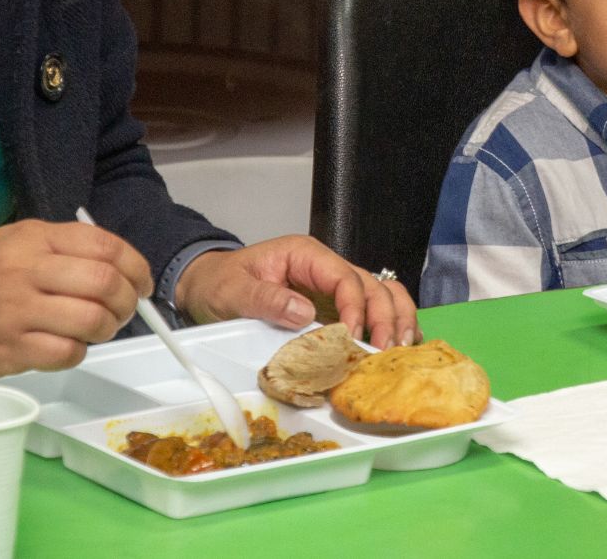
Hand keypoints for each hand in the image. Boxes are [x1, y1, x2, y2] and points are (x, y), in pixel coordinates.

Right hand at [0, 219, 152, 379]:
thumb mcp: (22, 242)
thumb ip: (69, 248)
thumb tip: (125, 269)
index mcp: (35, 238)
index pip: (105, 246)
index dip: (136, 267)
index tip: (142, 284)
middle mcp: (25, 270)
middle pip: (104, 283)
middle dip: (127, 301)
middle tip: (125, 310)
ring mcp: (17, 311)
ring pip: (91, 321)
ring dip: (107, 328)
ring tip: (100, 328)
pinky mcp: (11, 348)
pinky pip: (68, 353)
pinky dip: (79, 351)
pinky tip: (68, 345)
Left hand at [173, 236, 418, 348]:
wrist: (207, 286)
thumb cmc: (219, 283)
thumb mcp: (233, 290)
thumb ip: (267, 299)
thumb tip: (305, 313)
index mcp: (306, 255)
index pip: (344, 278)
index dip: (354, 307)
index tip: (353, 337)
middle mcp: (326, 268)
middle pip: (372, 285)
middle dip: (385, 316)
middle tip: (385, 350)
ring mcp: (333, 289)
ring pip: (381, 294)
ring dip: (396, 319)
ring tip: (400, 348)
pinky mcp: (334, 308)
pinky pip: (370, 312)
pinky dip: (387, 326)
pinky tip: (395, 347)